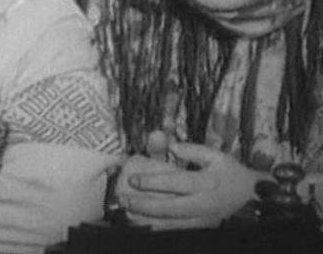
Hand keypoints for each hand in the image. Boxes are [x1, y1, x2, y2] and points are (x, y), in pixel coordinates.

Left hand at [118, 143, 262, 229]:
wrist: (252, 198)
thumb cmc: (230, 173)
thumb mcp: (215, 156)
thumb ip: (192, 150)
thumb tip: (170, 145)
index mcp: (206, 182)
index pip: (175, 183)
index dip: (151, 182)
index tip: (132, 179)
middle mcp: (203, 204)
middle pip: (169, 208)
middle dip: (142, 205)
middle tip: (122, 198)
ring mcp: (202, 220)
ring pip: (171, 224)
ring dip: (146, 219)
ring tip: (126, 211)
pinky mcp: (201, 228)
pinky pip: (175, 230)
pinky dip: (157, 228)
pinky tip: (140, 222)